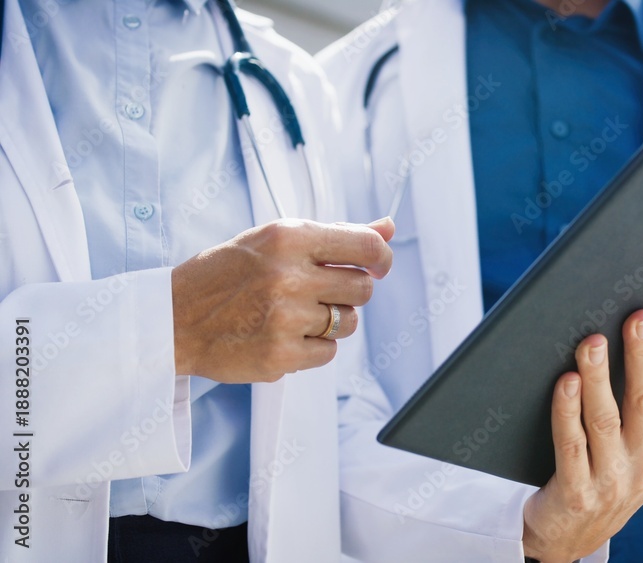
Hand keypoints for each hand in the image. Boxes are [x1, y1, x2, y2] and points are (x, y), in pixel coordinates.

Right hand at [171, 217, 393, 382]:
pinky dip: (314, 347)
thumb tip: (388, 227)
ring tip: (295, 313)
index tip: (379, 266)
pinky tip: (284, 335)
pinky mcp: (281, 356)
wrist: (174, 319)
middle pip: (363, 288)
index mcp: (288, 237)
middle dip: (350, 291)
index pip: (365, 246)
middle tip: (319, 291)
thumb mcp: (275, 240)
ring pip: (349, 322)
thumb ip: (336, 234)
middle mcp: (289, 276)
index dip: (382, 258)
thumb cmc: (227, 274)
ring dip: (332, 320)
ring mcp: (285, 318)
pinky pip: (328, 352)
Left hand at [522, 303, 642, 561]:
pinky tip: (565, 382)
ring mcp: (613, 479)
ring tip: (592, 341)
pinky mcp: (578, 492)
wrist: (575, 533)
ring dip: (599, 376)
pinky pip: (571, 445)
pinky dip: (567, 411)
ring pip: (606, 419)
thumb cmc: (609, 471)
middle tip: (640, 315)